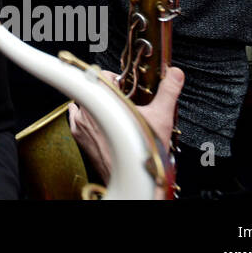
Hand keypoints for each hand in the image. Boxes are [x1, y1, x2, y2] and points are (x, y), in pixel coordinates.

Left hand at [68, 67, 183, 195]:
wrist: (132, 179)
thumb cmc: (143, 152)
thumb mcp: (161, 118)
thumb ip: (168, 91)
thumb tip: (175, 73)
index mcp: (105, 100)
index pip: (101, 74)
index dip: (115, 76)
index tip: (124, 84)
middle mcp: (87, 109)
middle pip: (93, 88)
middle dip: (109, 92)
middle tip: (124, 101)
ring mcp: (80, 123)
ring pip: (84, 102)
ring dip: (98, 104)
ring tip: (116, 114)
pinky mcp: (78, 136)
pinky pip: (76, 117)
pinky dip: (87, 116)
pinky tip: (103, 123)